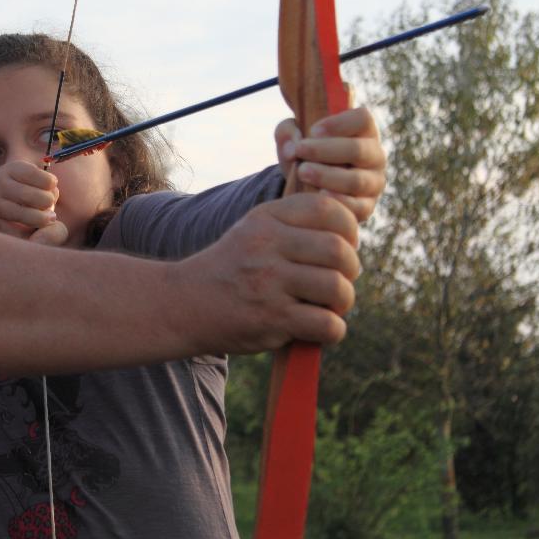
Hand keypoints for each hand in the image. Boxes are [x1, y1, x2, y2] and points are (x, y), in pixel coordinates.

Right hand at [0, 160, 61, 237]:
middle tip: (50, 205)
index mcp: (12, 170)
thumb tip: (53, 196)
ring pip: (24, 215)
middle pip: (31, 196)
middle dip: (47, 201)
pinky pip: (16, 231)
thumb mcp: (25, 173)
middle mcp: (1, 186)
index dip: (50, 182)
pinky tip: (34, 228)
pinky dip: (29, 232)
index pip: (34, 174)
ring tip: (48, 218)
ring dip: (42, 218)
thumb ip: (43, 181)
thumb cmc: (14, 184)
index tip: (51, 186)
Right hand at [185, 192, 359, 351]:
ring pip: (337, 288)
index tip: (344, 245)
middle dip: (350, 269)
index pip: (327, 209)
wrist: (185, 304)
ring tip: (328, 306)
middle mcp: (266, 246)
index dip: (348, 228)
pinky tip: (318, 328)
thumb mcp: (254, 230)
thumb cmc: (233, 269)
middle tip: (338, 280)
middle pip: (339, 251)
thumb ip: (296, 223)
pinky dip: (333, 330)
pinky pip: (327, 325)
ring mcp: (268, 283)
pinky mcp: (271, 319)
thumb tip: (353, 232)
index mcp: (266, 218)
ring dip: (343, 302)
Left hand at [275, 105, 385, 222]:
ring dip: (327, 176)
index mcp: (363, 132)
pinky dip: (336, 201)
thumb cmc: (306, 153)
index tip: (313, 130)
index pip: (363, 119)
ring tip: (301, 172)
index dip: (339, 123)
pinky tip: (318, 195)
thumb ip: (287, 132)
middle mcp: (374, 156)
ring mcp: (373, 182)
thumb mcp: (293, 137)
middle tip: (299, 150)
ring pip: (356, 180)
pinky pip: (356, 206)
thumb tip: (291, 149)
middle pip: (358, 149)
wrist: (308, 187)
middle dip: (325, 150)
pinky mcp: (366, 207)